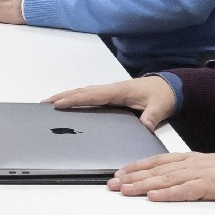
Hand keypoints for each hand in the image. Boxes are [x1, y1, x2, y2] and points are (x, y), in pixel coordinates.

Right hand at [49, 75, 177, 129]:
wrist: (169, 88)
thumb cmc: (163, 96)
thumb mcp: (159, 108)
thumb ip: (151, 117)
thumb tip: (145, 126)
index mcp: (118, 91)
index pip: (92, 96)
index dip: (75, 100)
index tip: (59, 104)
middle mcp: (111, 89)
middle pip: (82, 91)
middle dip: (63, 96)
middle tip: (45, 103)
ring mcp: (110, 91)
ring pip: (83, 92)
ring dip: (66, 95)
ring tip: (50, 102)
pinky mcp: (111, 95)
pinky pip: (89, 95)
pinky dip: (75, 96)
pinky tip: (69, 102)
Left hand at [108, 152, 214, 202]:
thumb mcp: (202, 166)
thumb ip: (183, 171)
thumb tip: (161, 180)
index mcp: (187, 159)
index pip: (155, 161)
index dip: (135, 166)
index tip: (118, 173)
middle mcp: (189, 164)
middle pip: (155, 170)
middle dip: (132, 177)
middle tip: (112, 184)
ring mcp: (198, 174)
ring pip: (165, 180)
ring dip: (143, 185)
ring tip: (126, 190)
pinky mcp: (208, 186)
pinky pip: (185, 191)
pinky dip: (168, 194)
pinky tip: (154, 197)